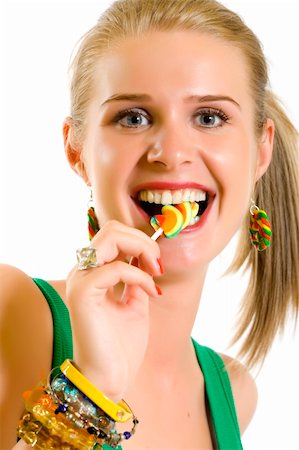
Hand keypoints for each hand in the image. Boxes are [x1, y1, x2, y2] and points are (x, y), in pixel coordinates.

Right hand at [66, 220, 161, 401]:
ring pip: (110, 237)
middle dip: (143, 241)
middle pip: (111, 229)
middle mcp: (82, 271)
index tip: (158, 265)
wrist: (109, 378)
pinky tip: (150, 292)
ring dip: (141, 249)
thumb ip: (137, 278)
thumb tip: (146, 257)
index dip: (141, 242)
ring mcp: (80, 280)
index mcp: (92, 273)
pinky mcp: (82, 293)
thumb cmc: (121, 345)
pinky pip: (115, 268)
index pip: (113, 236)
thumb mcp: (135, 303)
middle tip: (158, 265)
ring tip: (155, 271)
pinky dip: (139, 275)